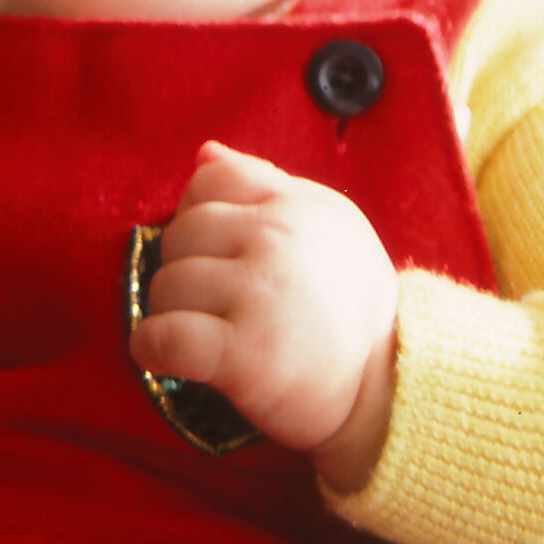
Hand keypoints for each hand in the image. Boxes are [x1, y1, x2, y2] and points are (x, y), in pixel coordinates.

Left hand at [128, 141, 399, 492]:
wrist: (392, 390)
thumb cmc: (352, 309)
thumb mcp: (328, 227)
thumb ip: (264, 185)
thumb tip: (205, 153)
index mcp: (295, 205)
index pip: (210, 181)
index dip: (198, 214)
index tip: (216, 251)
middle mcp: (276, 239)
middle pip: (180, 235)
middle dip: (185, 267)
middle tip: (213, 302)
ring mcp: (260, 294)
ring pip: (167, 285)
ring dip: (171, 313)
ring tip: (203, 331)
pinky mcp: (245, 354)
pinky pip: (165, 337)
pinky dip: (152, 348)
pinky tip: (163, 355)